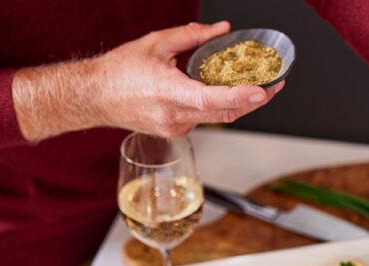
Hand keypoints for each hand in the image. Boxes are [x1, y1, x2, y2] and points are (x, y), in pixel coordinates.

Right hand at [93, 21, 281, 136]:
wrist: (93, 97)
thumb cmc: (119, 71)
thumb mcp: (155, 44)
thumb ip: (192, 36)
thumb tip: (221, 30)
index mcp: (168, 93)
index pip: (212, 99)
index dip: (240, 96)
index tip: (262, 91)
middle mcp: (174, 116)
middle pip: (225, 113)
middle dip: (254, 100)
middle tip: (275, 86)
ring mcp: (176, 128)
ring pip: (218, 118)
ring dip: (239, 104)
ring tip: (259, 88)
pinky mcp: (176, 132)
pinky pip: (205, 119)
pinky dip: (218, 107)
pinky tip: (225, 93)